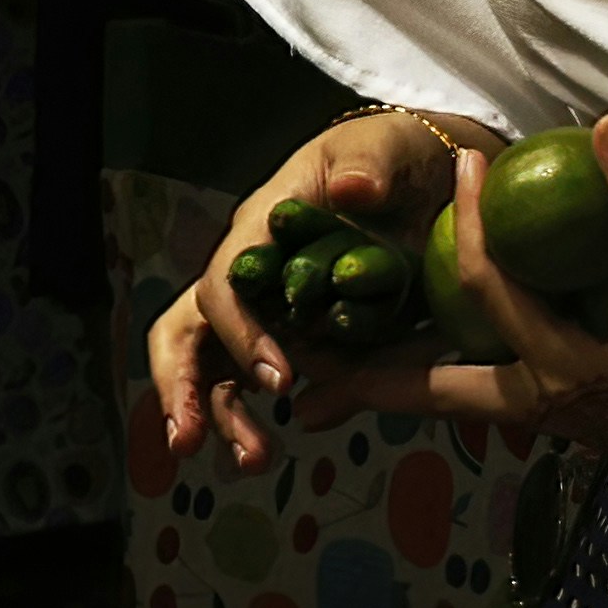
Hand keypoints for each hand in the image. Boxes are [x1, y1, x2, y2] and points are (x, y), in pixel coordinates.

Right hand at [147, 110, 468, 475]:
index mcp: (260, 229)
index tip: (277, 380)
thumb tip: (353, 188)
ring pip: (216, 369)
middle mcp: (250, 274)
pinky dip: (252, 419)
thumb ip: (371, 165)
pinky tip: (264, 451)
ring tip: (252, 460)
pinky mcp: (294, 338)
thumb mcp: (388, 147)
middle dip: (181, 386)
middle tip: (188, 439)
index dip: (241, 332)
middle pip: (189, 330)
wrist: (426, 179)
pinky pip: (258, 382)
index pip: (225, 283)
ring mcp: (267, 311)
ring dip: (221, 418)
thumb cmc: (395, 156)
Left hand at [410, 113, 607, 486]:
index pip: (487, 289)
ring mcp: (575, 424)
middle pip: (439, 397)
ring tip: (387, 360)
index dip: (470, 222)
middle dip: (375, 388)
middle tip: (311, 386)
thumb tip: (605, 125)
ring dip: (429, 382)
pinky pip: (525, 395)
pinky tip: (500, 345)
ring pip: (479, 403)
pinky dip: (491, 372)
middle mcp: (551, 410)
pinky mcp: (603, 425)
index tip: (463, 167)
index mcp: (558, 376)